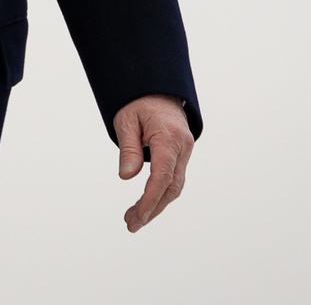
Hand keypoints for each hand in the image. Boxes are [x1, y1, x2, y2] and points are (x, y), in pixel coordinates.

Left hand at [113, 94, 193, 232]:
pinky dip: (161, 193)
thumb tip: (126, 176)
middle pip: (171, 186)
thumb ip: (128, 148)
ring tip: (134, 218)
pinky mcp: (182, 153)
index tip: (137, 217)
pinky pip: (174, 178)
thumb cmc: (139, 101)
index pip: (162, 176)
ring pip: (175, 185)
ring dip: (156, 204)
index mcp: (168, 136)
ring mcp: (185, 150)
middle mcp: (182, 145)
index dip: (150, 200)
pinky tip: (146, 204)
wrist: (158, 87)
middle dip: (152, 208)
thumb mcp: (126, 120)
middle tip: (131, 224)